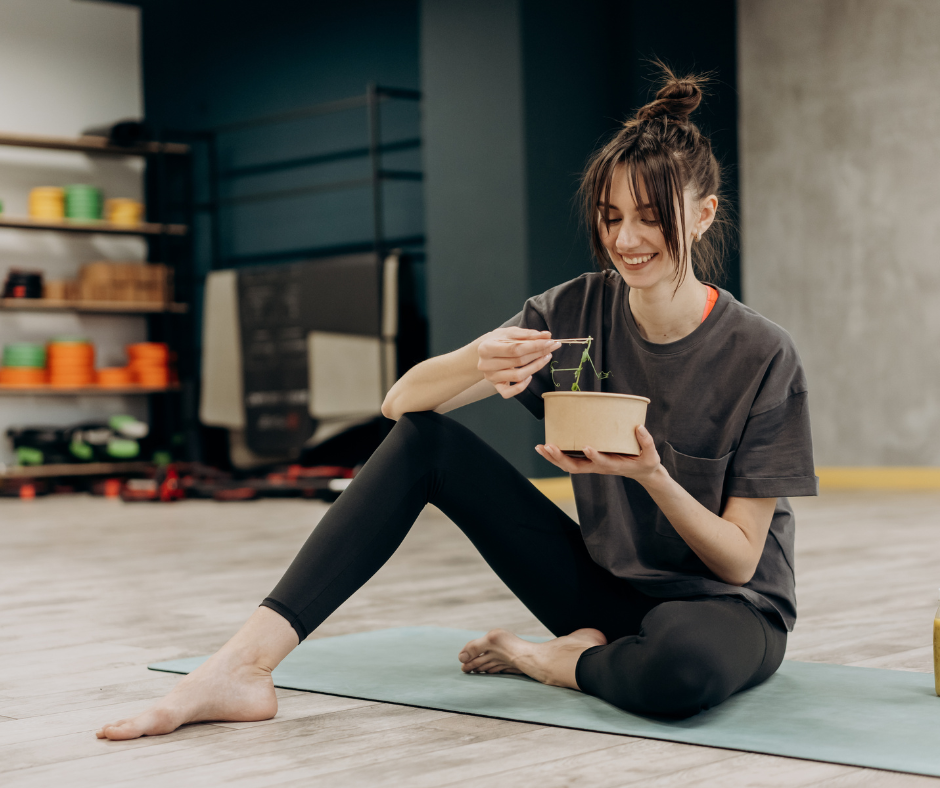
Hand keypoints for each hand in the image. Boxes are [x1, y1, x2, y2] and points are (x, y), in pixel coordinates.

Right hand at [477, 327, 561, 398]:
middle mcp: (486, 364)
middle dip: (538, 353)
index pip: (515, 348)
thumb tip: (546, 336)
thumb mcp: (509, 333)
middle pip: (518, 361)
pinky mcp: (496, 386)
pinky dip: (522, 386)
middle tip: (552, 347)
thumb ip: (528, 334)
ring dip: (536, 367)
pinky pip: (510, 392)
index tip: (549, 341)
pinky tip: (530, 376)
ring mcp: (491, 377)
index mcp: (486, 348)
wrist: (484, 352)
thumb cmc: (498, 340)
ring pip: (518, 376)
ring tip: (546, 357)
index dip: (534, 345)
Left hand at [535, 425, 662, 480]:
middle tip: (549, 447)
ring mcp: (592, 465)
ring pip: (569, 465)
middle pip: (577, 467)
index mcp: (614, 466)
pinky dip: (556, 456)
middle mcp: (599, 467)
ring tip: (540, 447)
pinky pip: (569, 460)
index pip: (602, 463)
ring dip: (554, 457)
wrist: (642, 473)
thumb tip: (639, 427)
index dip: (594, 456)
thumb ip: (647, 442)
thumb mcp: (651, 455)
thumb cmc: (646, 463)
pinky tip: (544, 447)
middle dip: (561, 458)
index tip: (587, 446)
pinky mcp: (589, 461)